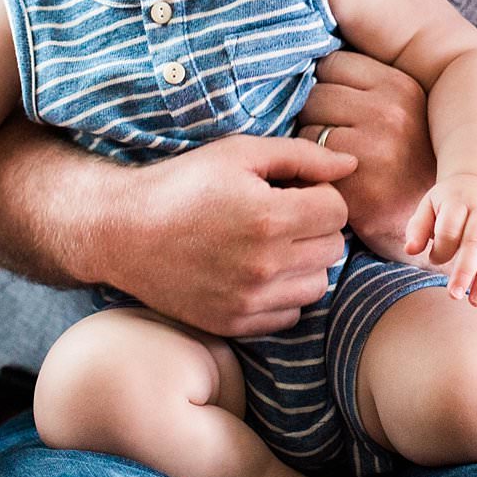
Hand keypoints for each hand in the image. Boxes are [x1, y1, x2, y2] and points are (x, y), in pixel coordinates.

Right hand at [118, 133, 357, 337]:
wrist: (125, 232)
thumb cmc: (183, 184)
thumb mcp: (239, 153)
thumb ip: (302, 157)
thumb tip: (352, 164)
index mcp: (270, 217)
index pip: (338, 210)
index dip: (320, 194)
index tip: (294, 190)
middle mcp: (265, 265)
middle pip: (333, 248)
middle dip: (315, 226)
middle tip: (282, 214)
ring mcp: (250, 300)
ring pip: (318, 284)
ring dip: (304, 263)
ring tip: (271, 244)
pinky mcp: (235, 323)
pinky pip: (290, 314)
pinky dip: (283, 294)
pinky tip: (257, 271)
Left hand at [299, 50, 437, 264]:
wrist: (435, 228)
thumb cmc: (410, 167)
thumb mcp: (405, 113)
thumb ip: (368, 89)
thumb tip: (310, 64)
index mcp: (402, 87)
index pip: (333, 63)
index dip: (327, 86)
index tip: (335, 110)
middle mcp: (389, 112)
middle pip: (315, 93)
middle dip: (314, 115)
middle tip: (331, 140)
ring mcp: (372, 146)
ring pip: (305, 126)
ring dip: (307, 144)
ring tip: (330, 161)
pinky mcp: (354, 181)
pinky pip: (306, 160)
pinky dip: (309, 170)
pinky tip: (328, 180)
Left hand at [403, 172, 476, 307]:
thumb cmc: (450, 201)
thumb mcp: (429, 205)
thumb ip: (418, 227)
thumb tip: (410, 250)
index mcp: (459, 198)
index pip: (449, 229)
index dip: (441, 250)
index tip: (434, 262)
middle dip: (465, 271)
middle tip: (454, 296)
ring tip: (476, 302)